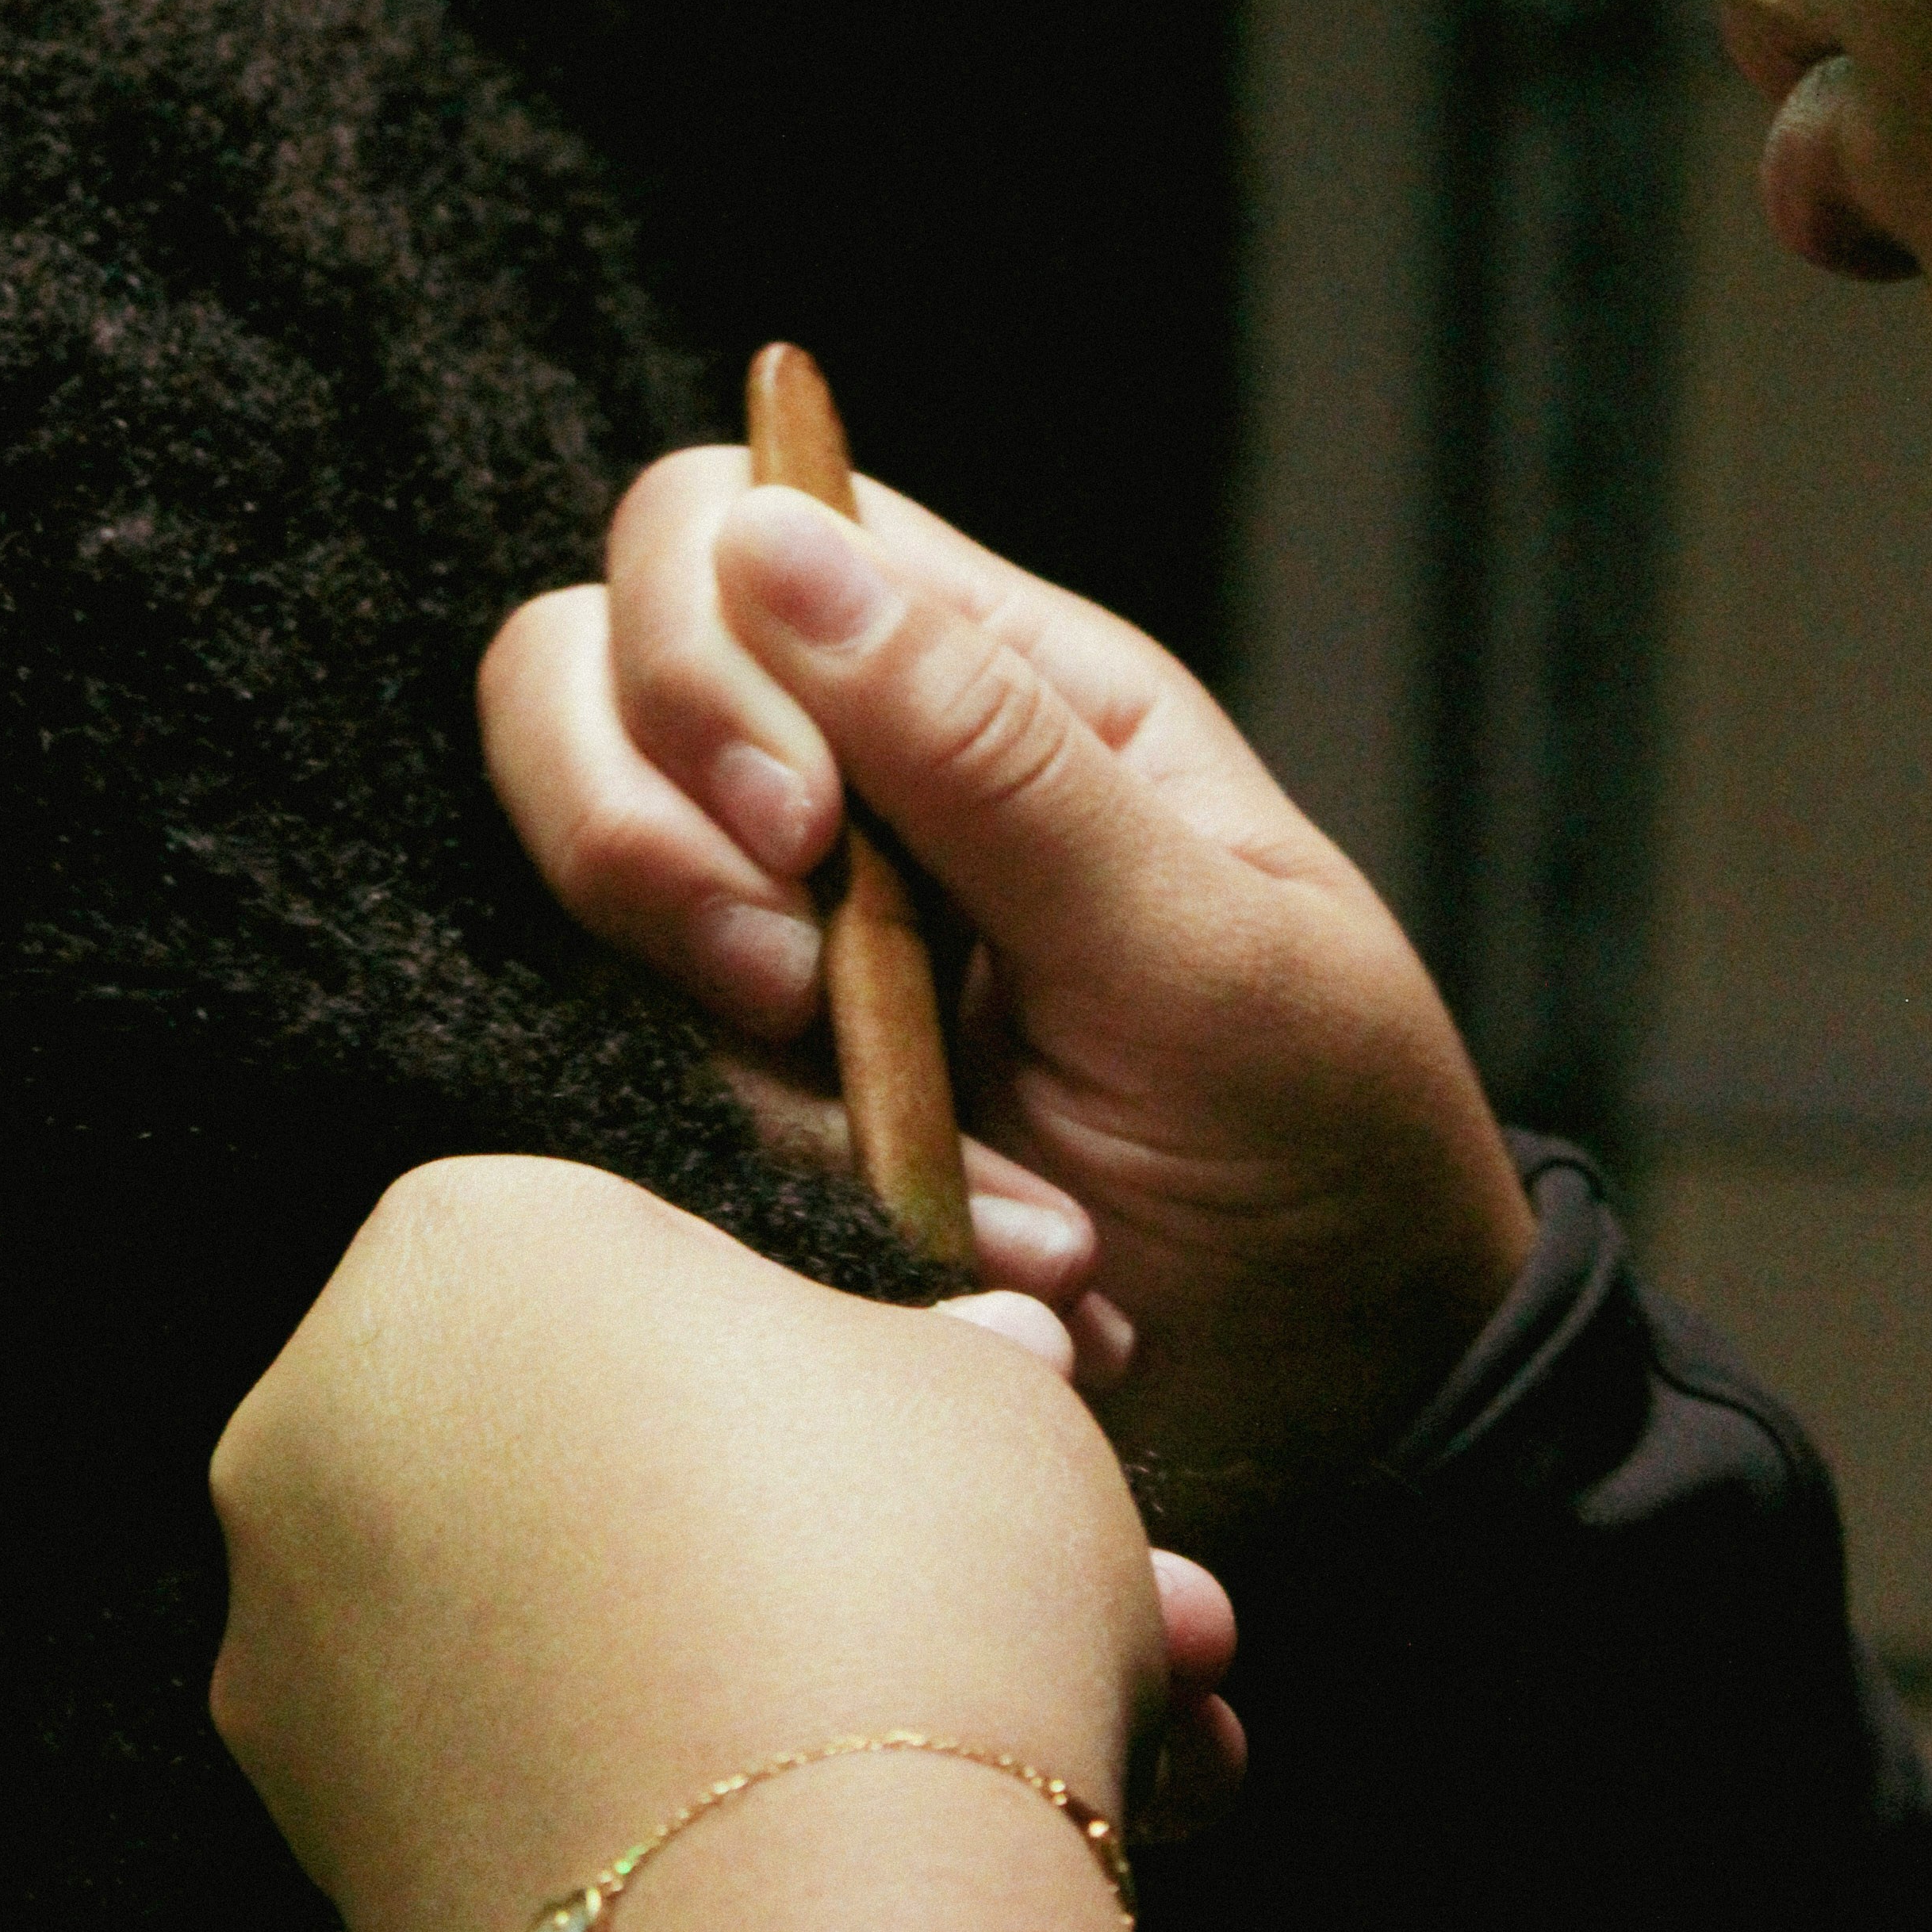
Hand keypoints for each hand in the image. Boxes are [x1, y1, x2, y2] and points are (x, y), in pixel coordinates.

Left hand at [210, 1159, 1298, 1931]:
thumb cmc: (903, 1581)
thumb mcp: (995, 1400)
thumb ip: (965, 1367)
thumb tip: (982, 1364)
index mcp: (459, 1244)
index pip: (672, 1269)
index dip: (869, 1362)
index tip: (1007, 1434)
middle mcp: (321, 1434)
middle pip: (644, 1471)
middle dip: (888, 1550)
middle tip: (1075, 1613)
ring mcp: (305, 1667)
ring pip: (625, 1645)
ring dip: (849, 1696)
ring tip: (1101, 1767)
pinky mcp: (338, 1879)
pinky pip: (570, 1793)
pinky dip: (735, 1820)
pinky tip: (947, 1874)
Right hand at [481, 455, 1534, 1541]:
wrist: (1352, 1407)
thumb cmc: (1326, 1143)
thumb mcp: (1198, 944)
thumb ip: (986, 747)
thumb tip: (768, 530)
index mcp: (989, 675)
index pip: (726, 524)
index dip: (700, 648)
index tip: (803, 833)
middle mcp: (850, 776)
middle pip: (579, 676)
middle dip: (639, 834)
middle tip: (789, 986)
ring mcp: (781, 934)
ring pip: (590, 890)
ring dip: (721, 1042)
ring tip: (917, 1156)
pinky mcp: (747, 1090)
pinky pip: (632, 1074)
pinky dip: (761, 1167)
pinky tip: (941, 1236)